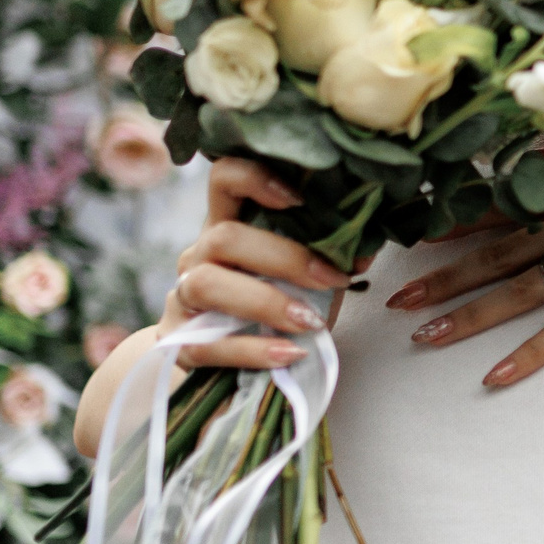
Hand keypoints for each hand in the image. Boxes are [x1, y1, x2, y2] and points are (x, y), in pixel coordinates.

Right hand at [160, 159, 351, 370]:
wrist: (234, 364)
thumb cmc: (276, 309)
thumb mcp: (304, 281)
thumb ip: (327, 261)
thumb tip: (364, 252)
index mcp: (227, 226)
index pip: (223, 179)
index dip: (254, 178)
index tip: (298, 199)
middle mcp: (198, 255)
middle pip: (225, 237)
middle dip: (284, 258)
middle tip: (331, 280)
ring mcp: (182, 299)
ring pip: (205, 285)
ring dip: (265, 302)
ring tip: (309, 322)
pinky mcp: (179, 344)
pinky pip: (206, 345)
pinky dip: (253, 350)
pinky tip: (290, 353)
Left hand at [386, 193, 543, 386]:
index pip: (506, 200)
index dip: (459, 217)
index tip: (417, 230)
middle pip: (497, 250)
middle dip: (443, 273)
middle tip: (396, 296)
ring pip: (518, 291)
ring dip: (467, 314)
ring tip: (421, 335)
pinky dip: (530, 355)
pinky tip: (494, 378)